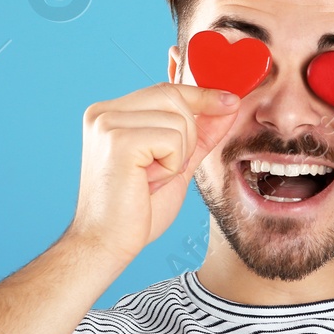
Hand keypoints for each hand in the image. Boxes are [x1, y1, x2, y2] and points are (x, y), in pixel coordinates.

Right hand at [67, 82, 239, 264]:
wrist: (106, 244)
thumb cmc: (135, 211)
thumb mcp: (176, 164)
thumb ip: (199, 134)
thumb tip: (227, 105)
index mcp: (111, 114)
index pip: (166, 90)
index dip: (202, 95)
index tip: (230, 102)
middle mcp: (104, 112)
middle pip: (175, 98)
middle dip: (187, 136)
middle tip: (162, 170)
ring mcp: (108, 123)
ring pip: (179, 120)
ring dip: (177, 156)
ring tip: (150, 178)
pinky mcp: (118, 140)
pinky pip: (172, 139)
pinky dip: (170, 165)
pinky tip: (147, 182)